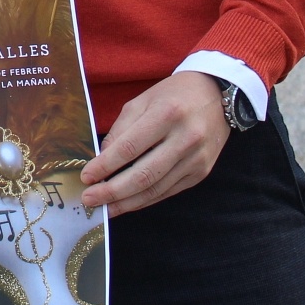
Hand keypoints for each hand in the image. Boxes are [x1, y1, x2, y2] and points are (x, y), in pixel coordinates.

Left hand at [80, 71, 231, 216]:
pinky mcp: (201, 172)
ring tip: (105, 209)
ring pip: (156, 189)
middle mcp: (185, 138)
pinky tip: (127, 203)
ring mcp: (196, 159)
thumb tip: (101, 160)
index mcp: (167, 114)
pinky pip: (168, 191)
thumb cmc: (172, 95)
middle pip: (144, 175)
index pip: (130, 147)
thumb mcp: (142, 101)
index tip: (86, 177)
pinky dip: (145, 200)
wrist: (217, 95)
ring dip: (127, 202)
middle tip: (89, 200)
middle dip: (113, 191)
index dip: (106, 165)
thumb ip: (121, 129)